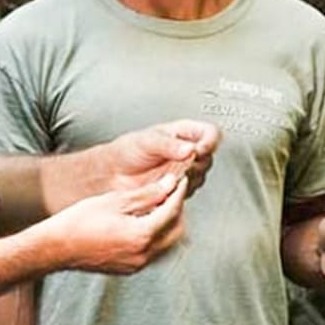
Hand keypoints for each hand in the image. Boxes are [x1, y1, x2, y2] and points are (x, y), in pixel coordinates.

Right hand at [47, 172, 188, 274]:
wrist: (55, 248)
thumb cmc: (79, 222)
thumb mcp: (115, 201)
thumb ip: (147, 194)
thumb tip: (169, 184)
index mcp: (141, 236)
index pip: (172, 211)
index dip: (178, 192)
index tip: (180, 179)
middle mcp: (143, 254)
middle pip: (176, 230)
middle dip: (177, 209)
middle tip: (170, 191)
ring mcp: (137, 264)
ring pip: (167, 243)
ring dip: (168, 223)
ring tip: (158, 204)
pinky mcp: (129, 268)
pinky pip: (153, 251)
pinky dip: (156, 235)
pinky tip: (145, 221)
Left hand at [104, 120, 219, 193]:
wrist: (114, 174)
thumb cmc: (127, 151)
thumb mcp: (147, 141)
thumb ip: (169, 145)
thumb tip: (189, 149)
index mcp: (184, 133)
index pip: (210, 133)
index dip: (210, 141)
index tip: (199, 149)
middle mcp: (188, 151)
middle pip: (209, 157)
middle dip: (198, 162)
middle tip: (183, 165)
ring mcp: (185, 171)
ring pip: (201, 176)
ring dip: (188, 178)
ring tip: (169, 176)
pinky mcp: (179, 188)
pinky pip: (189, 191)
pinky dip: (180, 190)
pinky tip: (166, 186)